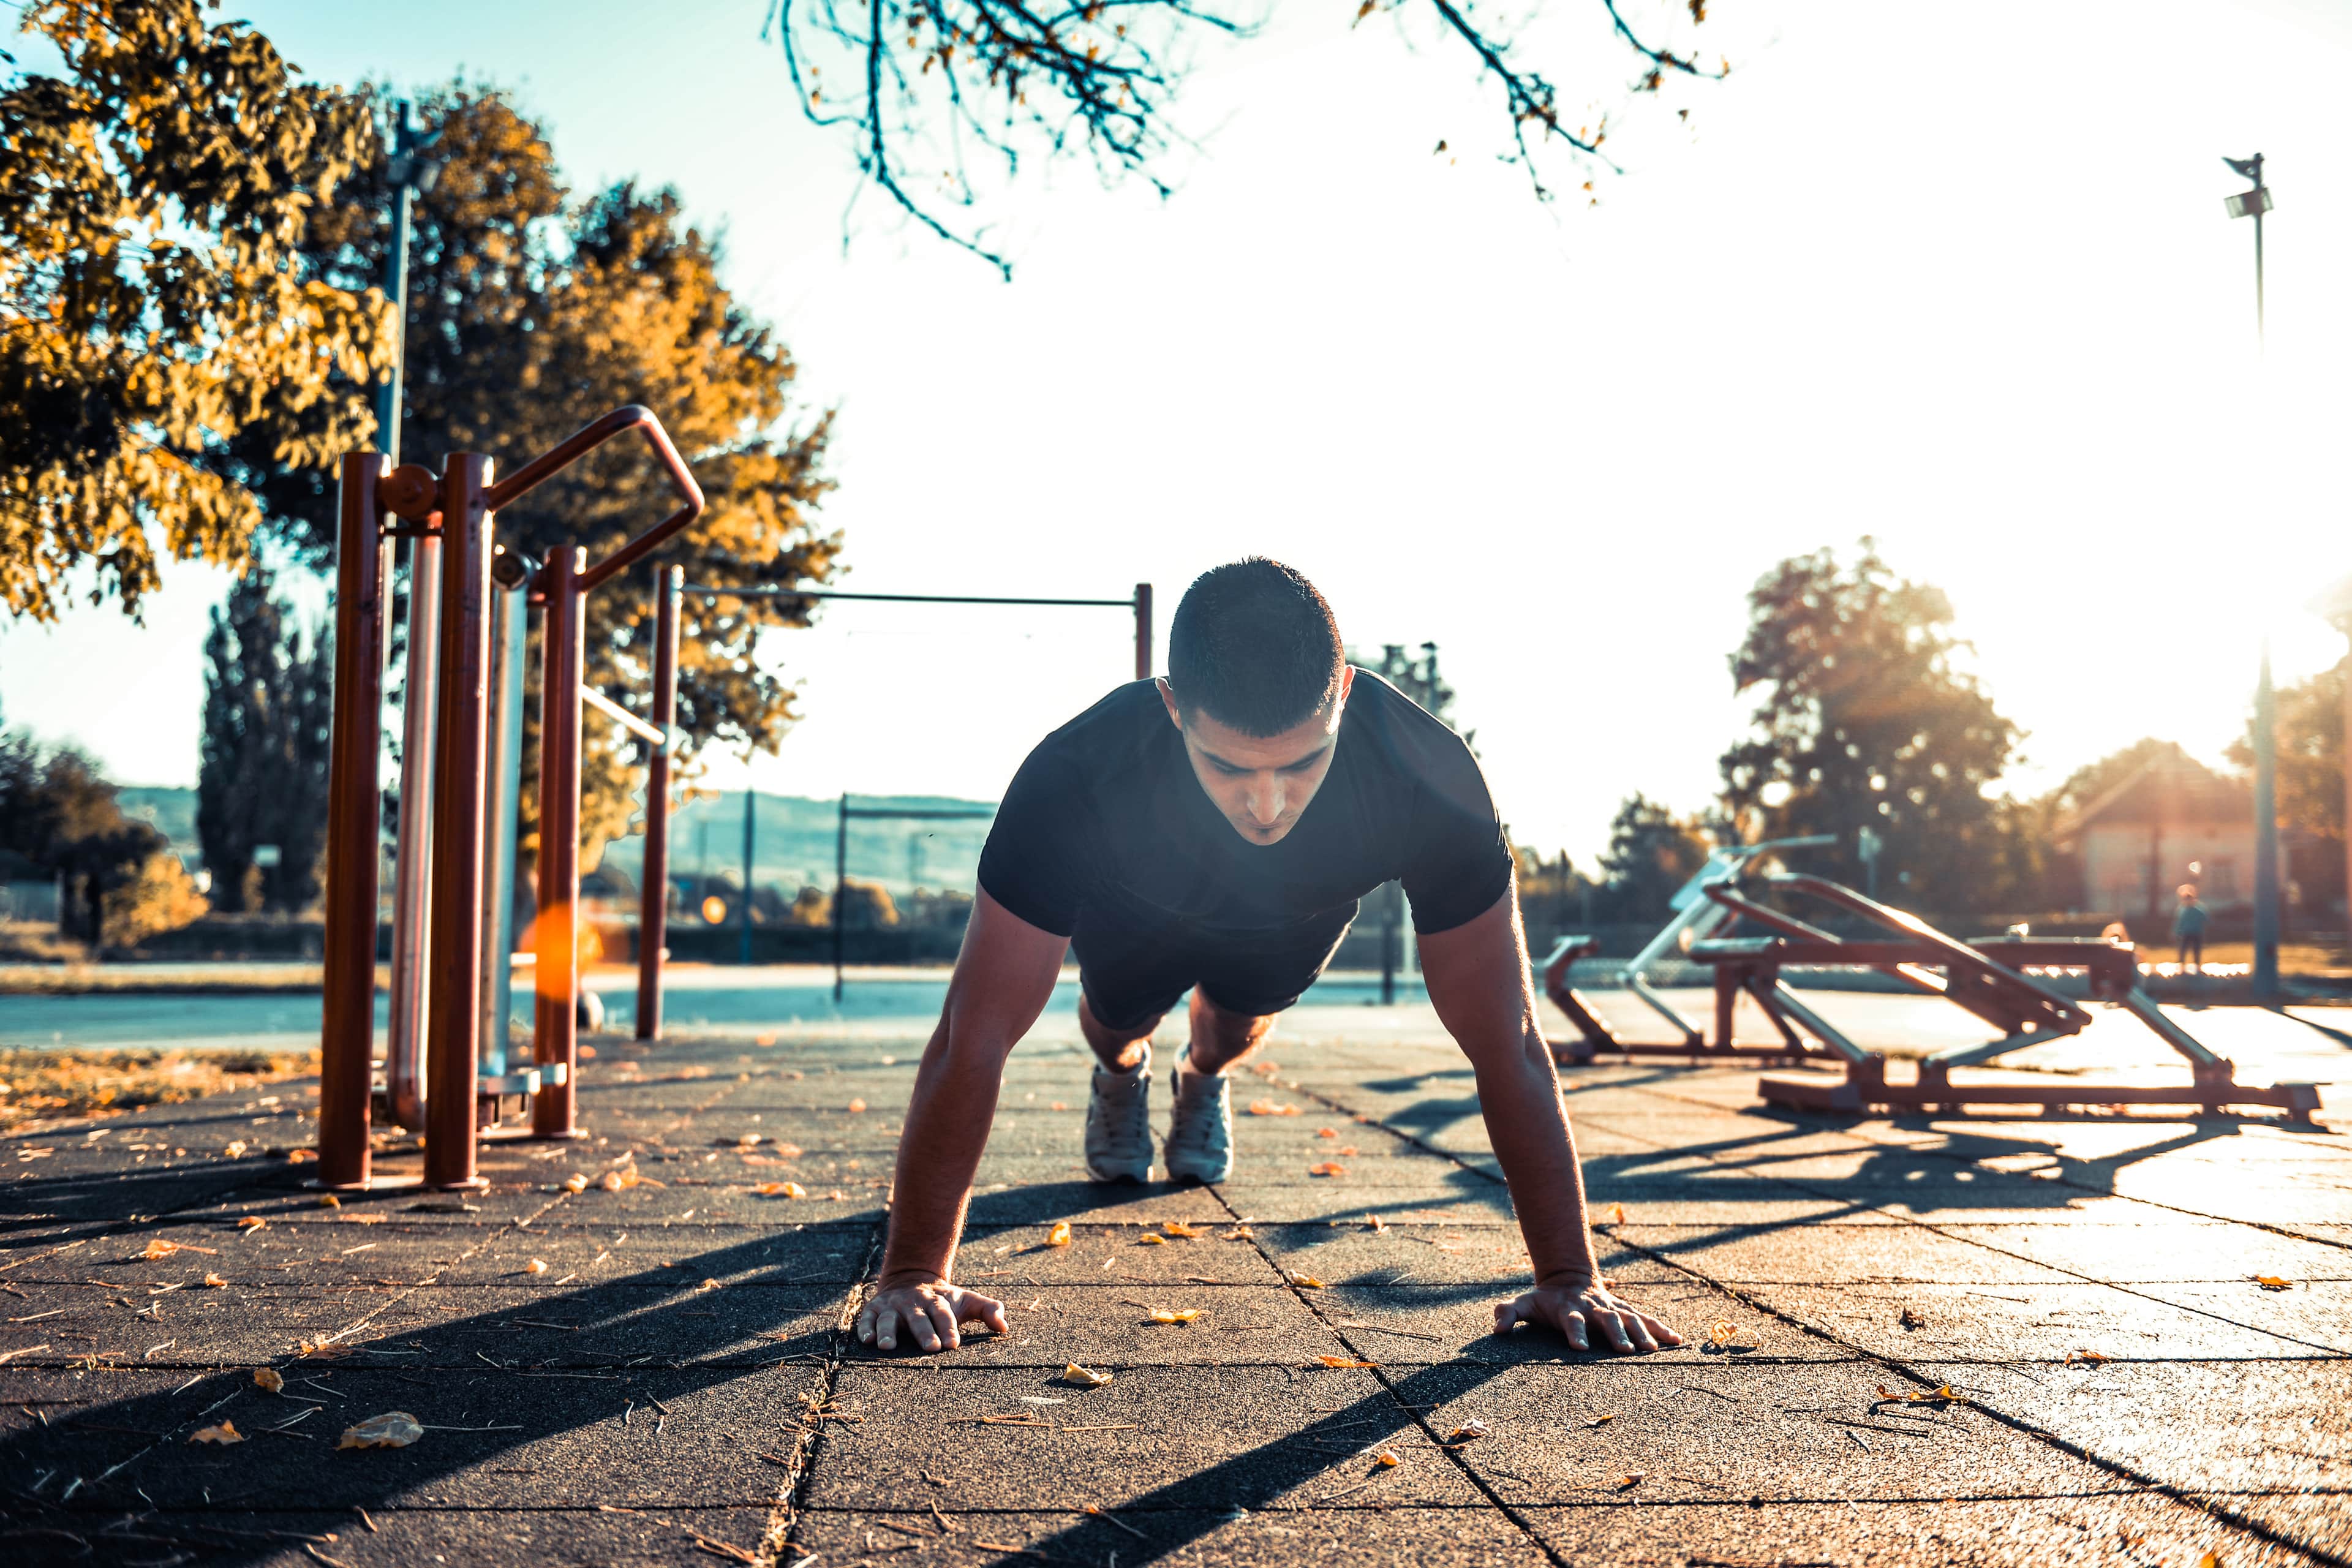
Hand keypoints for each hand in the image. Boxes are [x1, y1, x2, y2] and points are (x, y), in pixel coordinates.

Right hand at [856, 1277, 1008, 1353]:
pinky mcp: (874, 1310)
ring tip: (888, 1347)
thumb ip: (987, 1310)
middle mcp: (913, 1303)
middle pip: (918, 1318)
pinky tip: (867, 1340)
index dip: (948, 1328)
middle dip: (924, 1332)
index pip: (944, 1314)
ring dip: (888, 1331)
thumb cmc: (943, 1301)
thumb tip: (1004, 1327)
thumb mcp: (966, 1301)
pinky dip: (865, 1328)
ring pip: (889, 1318)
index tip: (954, 1344)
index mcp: (937, 1302)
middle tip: (931, 1347)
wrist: (911, 1279)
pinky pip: (867, 1319)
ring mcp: (892, 1305)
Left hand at [1494, 1277, 1682, 1353]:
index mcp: (1569, 1308)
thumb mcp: (1524, 1303)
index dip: (1574, 1332)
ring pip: (1630, 1319)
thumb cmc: (1545, 1299)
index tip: (1578, 1347)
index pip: (1571, 1321)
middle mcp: (1594, 1308)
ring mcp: (1612, 1308)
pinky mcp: (1626, 1310)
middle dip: (1615, 1334)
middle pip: (1606, 1320)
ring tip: (1653, 1350)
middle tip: (1624, 1351)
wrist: (1569, 1278)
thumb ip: (1508, 1313)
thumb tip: (1496, 1328)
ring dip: (1642, 1333)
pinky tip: (1677, 1341)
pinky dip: (1661, 1329)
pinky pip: (1646, 1319)